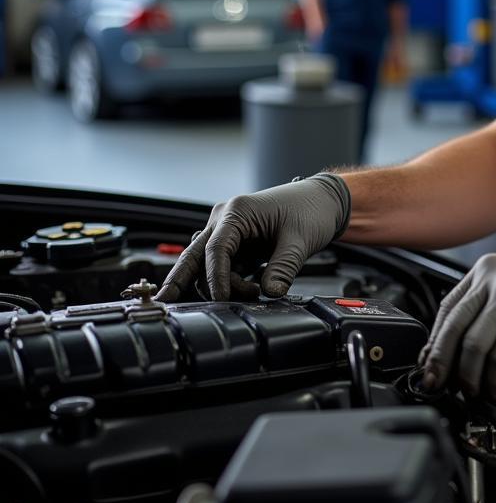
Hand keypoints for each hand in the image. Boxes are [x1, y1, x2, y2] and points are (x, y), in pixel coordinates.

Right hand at [155, 173, 350, 301]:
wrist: (325, 201)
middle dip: (180, 278)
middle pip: (195, 253)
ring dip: (220, 283)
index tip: (222, 298)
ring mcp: (230, 231)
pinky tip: (242, 292)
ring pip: (208, 263)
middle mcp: (226, 219)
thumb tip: (270, 293)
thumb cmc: (312, 210)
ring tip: (250, 293)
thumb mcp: (300, 241)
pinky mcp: (238, 243)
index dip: (217, 276)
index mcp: (237, 212)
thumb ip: (283, 268)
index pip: (216, 248)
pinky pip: (223, 266)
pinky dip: (228, 281)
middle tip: (164, 301)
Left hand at [420, 250, 495, 402]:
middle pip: (461, 337)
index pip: (448, 312)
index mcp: (487, 271)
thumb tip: (452, 349)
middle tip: (450, 389)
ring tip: (490, 394)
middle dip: (451, 371)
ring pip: (487, 356)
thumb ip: (484, 304)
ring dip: (485, 384)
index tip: (431, 368)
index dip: (435, 346)